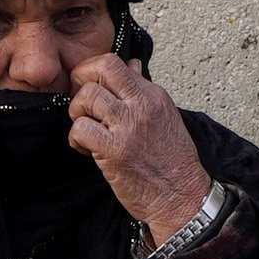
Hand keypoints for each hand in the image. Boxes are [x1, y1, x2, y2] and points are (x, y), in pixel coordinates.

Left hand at [61, 50, 209, 242]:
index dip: (92, 71)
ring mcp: (128, 126)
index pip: (114, 62)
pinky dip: (76, 139)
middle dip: (79, 85)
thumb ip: (143, 89)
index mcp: (153, 94)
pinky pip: (80, 129)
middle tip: (82, 106)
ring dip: (77, 114)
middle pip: (97, 71)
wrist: (182, 196)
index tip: (90, 87)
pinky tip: (87, 149)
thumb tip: (131, 65)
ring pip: (85, 98)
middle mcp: (141, 105)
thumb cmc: (172, 161)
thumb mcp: (164, 115)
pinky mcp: (114, 150)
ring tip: (87, 131)